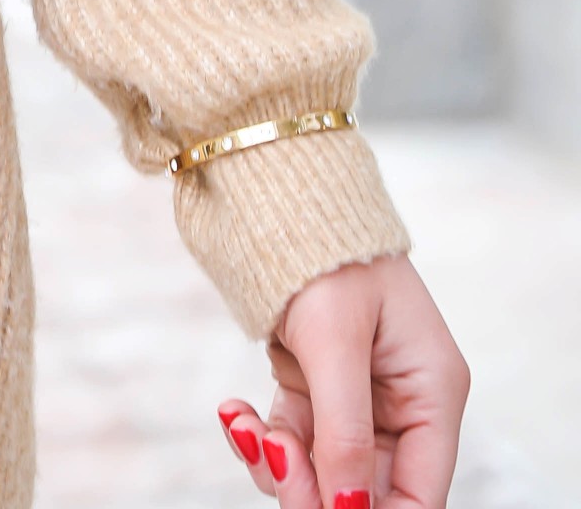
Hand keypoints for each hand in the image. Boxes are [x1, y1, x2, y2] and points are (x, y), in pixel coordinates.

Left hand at [216, 255, 467, 507]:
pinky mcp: (316, 388)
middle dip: (313, 489)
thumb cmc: (323, 252)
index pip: (420, 495)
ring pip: (323, 471)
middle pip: (367, 489)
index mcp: (434, 391)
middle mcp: (404, 404)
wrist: (277, 191)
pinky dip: (261, 439)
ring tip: (246, 425)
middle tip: (271, 457)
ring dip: (278, 464)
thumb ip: (344, 432)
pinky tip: (234, 414)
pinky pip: (294, 441)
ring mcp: (359, 399)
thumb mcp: (334, 341)